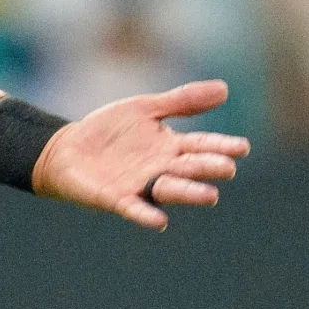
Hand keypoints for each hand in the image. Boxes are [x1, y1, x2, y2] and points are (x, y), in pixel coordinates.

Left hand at [32, 80, 250, 230]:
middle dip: (207, 168)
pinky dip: (146, 215)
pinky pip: (135, 209)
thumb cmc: (109, 130)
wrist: (66, 148)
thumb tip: (225, 88)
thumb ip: (181, 101)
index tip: (242, 147)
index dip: (221, 147)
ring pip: (170, 190)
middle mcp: (162, 169)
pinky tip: (160, 221)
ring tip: (210, 195)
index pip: (201, 146)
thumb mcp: (144, 109)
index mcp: (170, 147)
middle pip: (189, 169)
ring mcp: (141, 185)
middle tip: (227, 167)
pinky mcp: (117, 199)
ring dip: (188, 193)